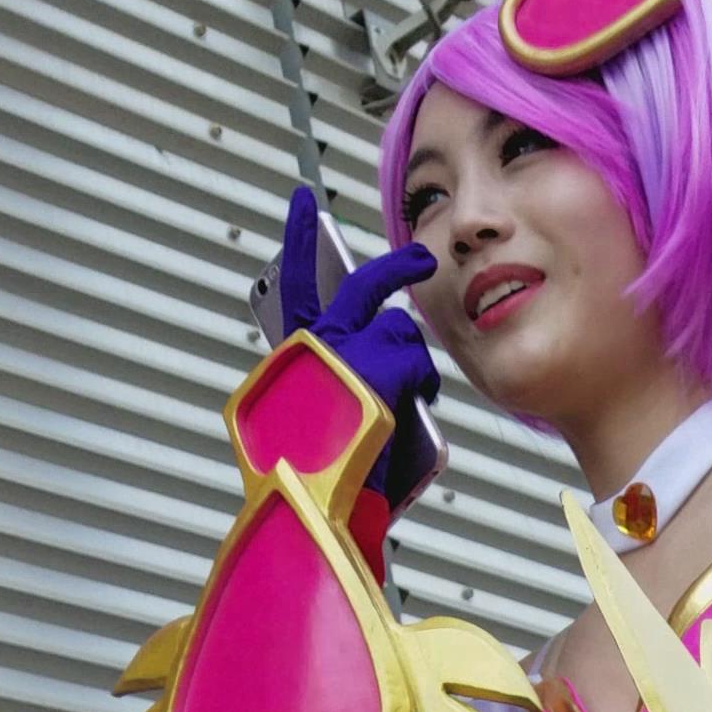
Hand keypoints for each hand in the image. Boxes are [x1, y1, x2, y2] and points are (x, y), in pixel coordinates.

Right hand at [279, 186, 440, 503]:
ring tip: (397, 412)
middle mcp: (311, 344)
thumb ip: (345, 391)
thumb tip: (391, 385)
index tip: (305, 206)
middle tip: (419, 259)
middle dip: (395, 268)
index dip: (298, 243)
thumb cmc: (323, 485)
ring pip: (401, 333)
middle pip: (361, 288)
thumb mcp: (327, 428)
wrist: (316, 506)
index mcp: (291, 360)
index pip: (292, 289)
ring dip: (413, 367)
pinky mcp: (375, 360)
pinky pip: (417, 362)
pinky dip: (420, 387)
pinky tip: (404, 413)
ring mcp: (343, 347)